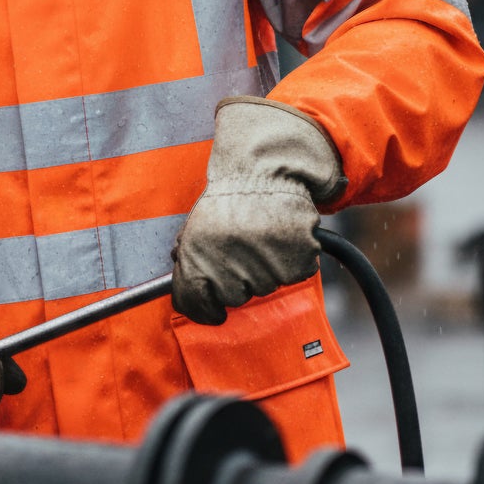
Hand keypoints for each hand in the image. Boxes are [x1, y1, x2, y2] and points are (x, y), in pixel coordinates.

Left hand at [171, 97, 343, 325]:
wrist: (265, 171)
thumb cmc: (230, 198)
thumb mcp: (196, 226)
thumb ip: (189, 258)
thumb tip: (187, 291)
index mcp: (197, 257)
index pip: (195, 304)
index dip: (204, 310)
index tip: (213, 312)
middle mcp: (230, 266)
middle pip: (235, 298)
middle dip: (238, 280)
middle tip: (242, 250)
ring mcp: (264, 265)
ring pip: (265, 287)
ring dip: (265, 269)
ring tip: (262, 238)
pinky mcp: (296, 261)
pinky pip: (294, 274)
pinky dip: (292, 260)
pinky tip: (282, 238)